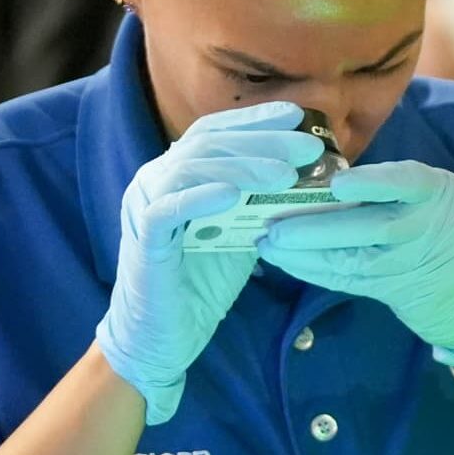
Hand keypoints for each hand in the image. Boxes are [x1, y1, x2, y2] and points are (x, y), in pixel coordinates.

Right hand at [96, 101, 326, 424]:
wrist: (164, 338)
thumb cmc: (201, 282)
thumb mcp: (240, 232)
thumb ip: (262, 201)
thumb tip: (309, 174)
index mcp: (177, 173)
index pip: (215, 131)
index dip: (256, 119)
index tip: (300, 115)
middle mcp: (156, 180)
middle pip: (210, 144)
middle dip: (263, 141)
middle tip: (309, 148)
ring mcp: (146, 207)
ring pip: (191, 168)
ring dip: (241, 167)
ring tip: (285, 174)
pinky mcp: (144, 239)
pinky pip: (168, 210)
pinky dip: (200, 197)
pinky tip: (233, 196)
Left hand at [258, 160, 453, 367]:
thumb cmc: (437, 213)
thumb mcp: (430, 186)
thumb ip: (389, 179)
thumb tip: (321, 169)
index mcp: (433, 191)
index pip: (405, 182)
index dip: (373, 183)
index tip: (338, 184)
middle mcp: (419, 228)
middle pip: (370, 229)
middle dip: (318, 228)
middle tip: (275, 224)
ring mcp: (402, 263)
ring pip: (350, 259)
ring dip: (303, 253)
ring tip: (267, 242)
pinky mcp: (383, 287)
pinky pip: (343, 279)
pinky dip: (310, 270)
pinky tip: (281, 259)